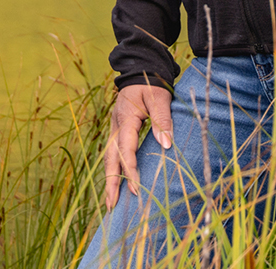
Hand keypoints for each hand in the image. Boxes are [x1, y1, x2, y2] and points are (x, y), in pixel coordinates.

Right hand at [103, 83, 172, 209]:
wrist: (138, 68)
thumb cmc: (151, 82)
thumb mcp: (159, 97)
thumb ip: (162, 120)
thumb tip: (165, 144)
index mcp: (125, 118)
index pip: (125, 148)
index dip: (130, 169)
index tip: (135, 187)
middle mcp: (116, 125)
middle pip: (110, 157)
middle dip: (111, 182)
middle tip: (111, 206)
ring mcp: (115, 128)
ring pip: (109, 157)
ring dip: (110, 179)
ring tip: (111, 202)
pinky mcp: (118, 130)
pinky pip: (113, 153)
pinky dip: (114, 169)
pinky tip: (116, 182)